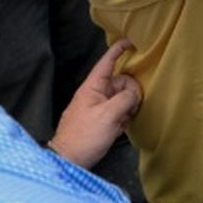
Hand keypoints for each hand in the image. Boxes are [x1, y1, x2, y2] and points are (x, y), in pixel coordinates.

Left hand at [48, 39, 140, 169]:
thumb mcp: (109, 115)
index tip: (131, 41)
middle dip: (131, 91)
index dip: (118, 50)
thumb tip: (134, 94)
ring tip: (124, 121)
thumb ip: (126, 98)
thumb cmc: (85, 136)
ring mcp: (97, 108)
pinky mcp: (100, 121)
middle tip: (132, 107)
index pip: (107, 62)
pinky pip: (117, 112)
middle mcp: (95, 94)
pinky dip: (122, 118)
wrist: (68, 161)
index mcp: (92, 87)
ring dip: (127, 108)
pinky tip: (120, 129)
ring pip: (121, 98)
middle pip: (120, 82)